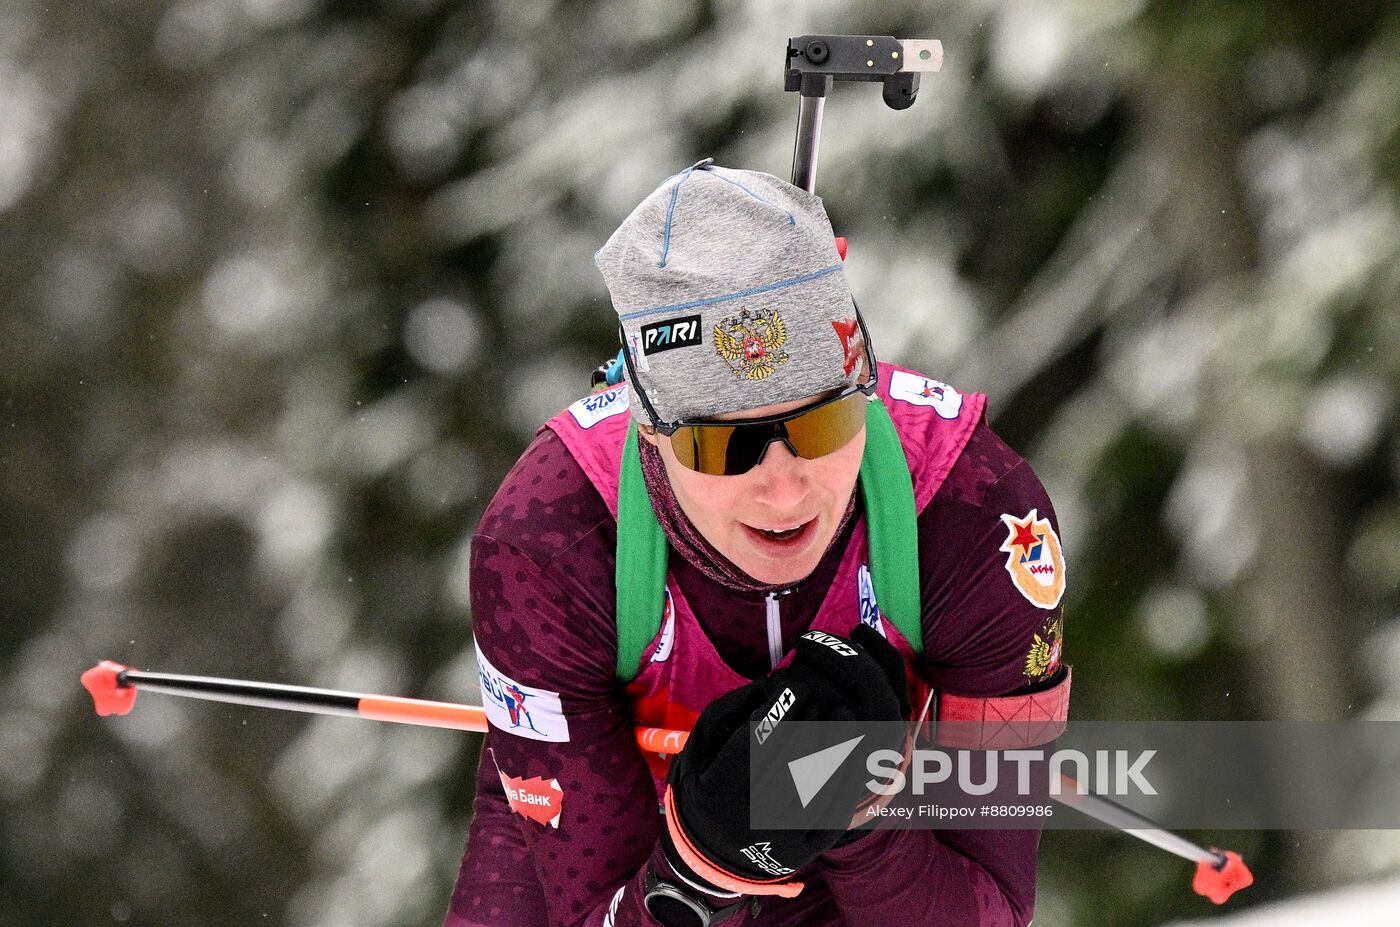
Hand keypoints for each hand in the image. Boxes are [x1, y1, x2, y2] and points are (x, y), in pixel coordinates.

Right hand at [662, 624, 909, 895]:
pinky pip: (835, 812)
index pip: (754, 742)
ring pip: (817, 785)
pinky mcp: (805, 852)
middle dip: (808, 721)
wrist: (712, 850)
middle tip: (819, 697)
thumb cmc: (707, 782)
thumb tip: (773, 684)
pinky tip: (852, 751)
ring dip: (835, 744)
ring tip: (843, 714)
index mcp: (717, 792)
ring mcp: (780, 840)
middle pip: (789, 761)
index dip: (778, 709)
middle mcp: (749, 821)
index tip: (793, 685)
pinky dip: (847, 778)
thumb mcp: (701, 744)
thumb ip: (732, 710)